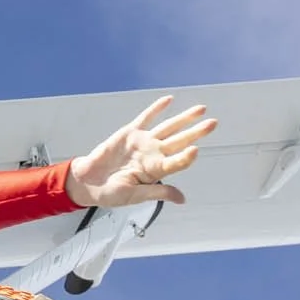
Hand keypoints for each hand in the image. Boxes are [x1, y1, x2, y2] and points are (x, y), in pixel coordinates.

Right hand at [67, 97, 215, 207]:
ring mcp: (143, 142)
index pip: (176, 162)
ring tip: (201, 109)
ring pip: (168, 127)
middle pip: (179, 140)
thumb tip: (182, 199)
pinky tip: (169, 100)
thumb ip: (158, 192)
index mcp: (156, 171)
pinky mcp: (130, 133)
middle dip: (196, 132)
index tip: (195, 150)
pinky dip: (157, 109)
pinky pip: (146, 118)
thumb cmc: (110, 193)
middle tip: (213, 124)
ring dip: (184, 118)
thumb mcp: (135, 196)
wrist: (87, 182)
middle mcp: (153, 154)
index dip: (186, 157)